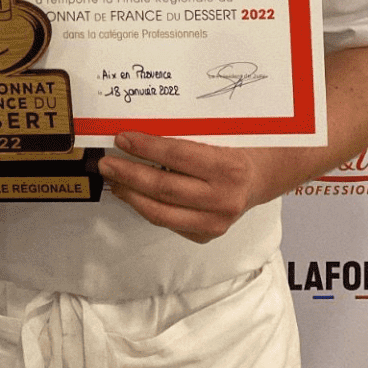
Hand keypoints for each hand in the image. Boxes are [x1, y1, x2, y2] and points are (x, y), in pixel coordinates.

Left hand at [97, 130, 284, 244]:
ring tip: (113, 180)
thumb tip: (138, 132)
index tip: (121, 138)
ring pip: (161, 212)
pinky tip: (132, 193)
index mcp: (229, 168)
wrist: (262, 177)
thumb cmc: (238, 147)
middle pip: (164, 189)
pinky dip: (145, 207)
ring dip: (130, 195)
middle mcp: (224, 199)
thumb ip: (185, 134)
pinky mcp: (207, 235)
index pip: (177, 157)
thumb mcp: (220, 133)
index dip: (145, 147)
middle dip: (128, 174)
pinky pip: (168, 221)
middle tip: (106, 163)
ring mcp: (216, 222)